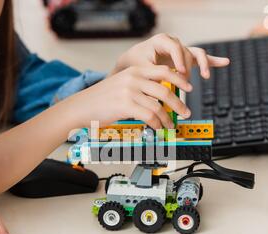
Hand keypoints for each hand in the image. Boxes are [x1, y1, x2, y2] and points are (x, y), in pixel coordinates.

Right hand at [71, 65, 192, 129]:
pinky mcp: (126, 105)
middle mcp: (133, 78)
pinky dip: (157, 124)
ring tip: (171, 125)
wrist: (80, 107)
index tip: (188, 87)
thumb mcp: (121, 85)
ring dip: (168, 118)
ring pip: (159, 105)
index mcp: (134, 70)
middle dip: (179, 103)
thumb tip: (159, 98)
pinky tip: (158, 128)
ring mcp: (129, 91)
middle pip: (165, 89)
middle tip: (185, 112)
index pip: (164, 71)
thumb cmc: (99, 99)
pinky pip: (149, 116)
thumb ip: (139, 87)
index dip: (179, 79)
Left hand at [111, 33, 229, 78]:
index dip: (179, 60)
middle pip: (187, 52)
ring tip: (206, 76)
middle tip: (184, 82)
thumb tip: (161, 91)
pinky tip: (224, 62)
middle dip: (187, 68)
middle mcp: (172, 43)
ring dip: (203, 64)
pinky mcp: (184, 59)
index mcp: (161, 41)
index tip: (180, 73)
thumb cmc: (133, 65)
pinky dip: (211, 61)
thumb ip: (152, 76)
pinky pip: (200, 58)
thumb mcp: (140, 70)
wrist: (130, 63)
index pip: (175, 48)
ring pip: (196, 54)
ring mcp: (180, 51)